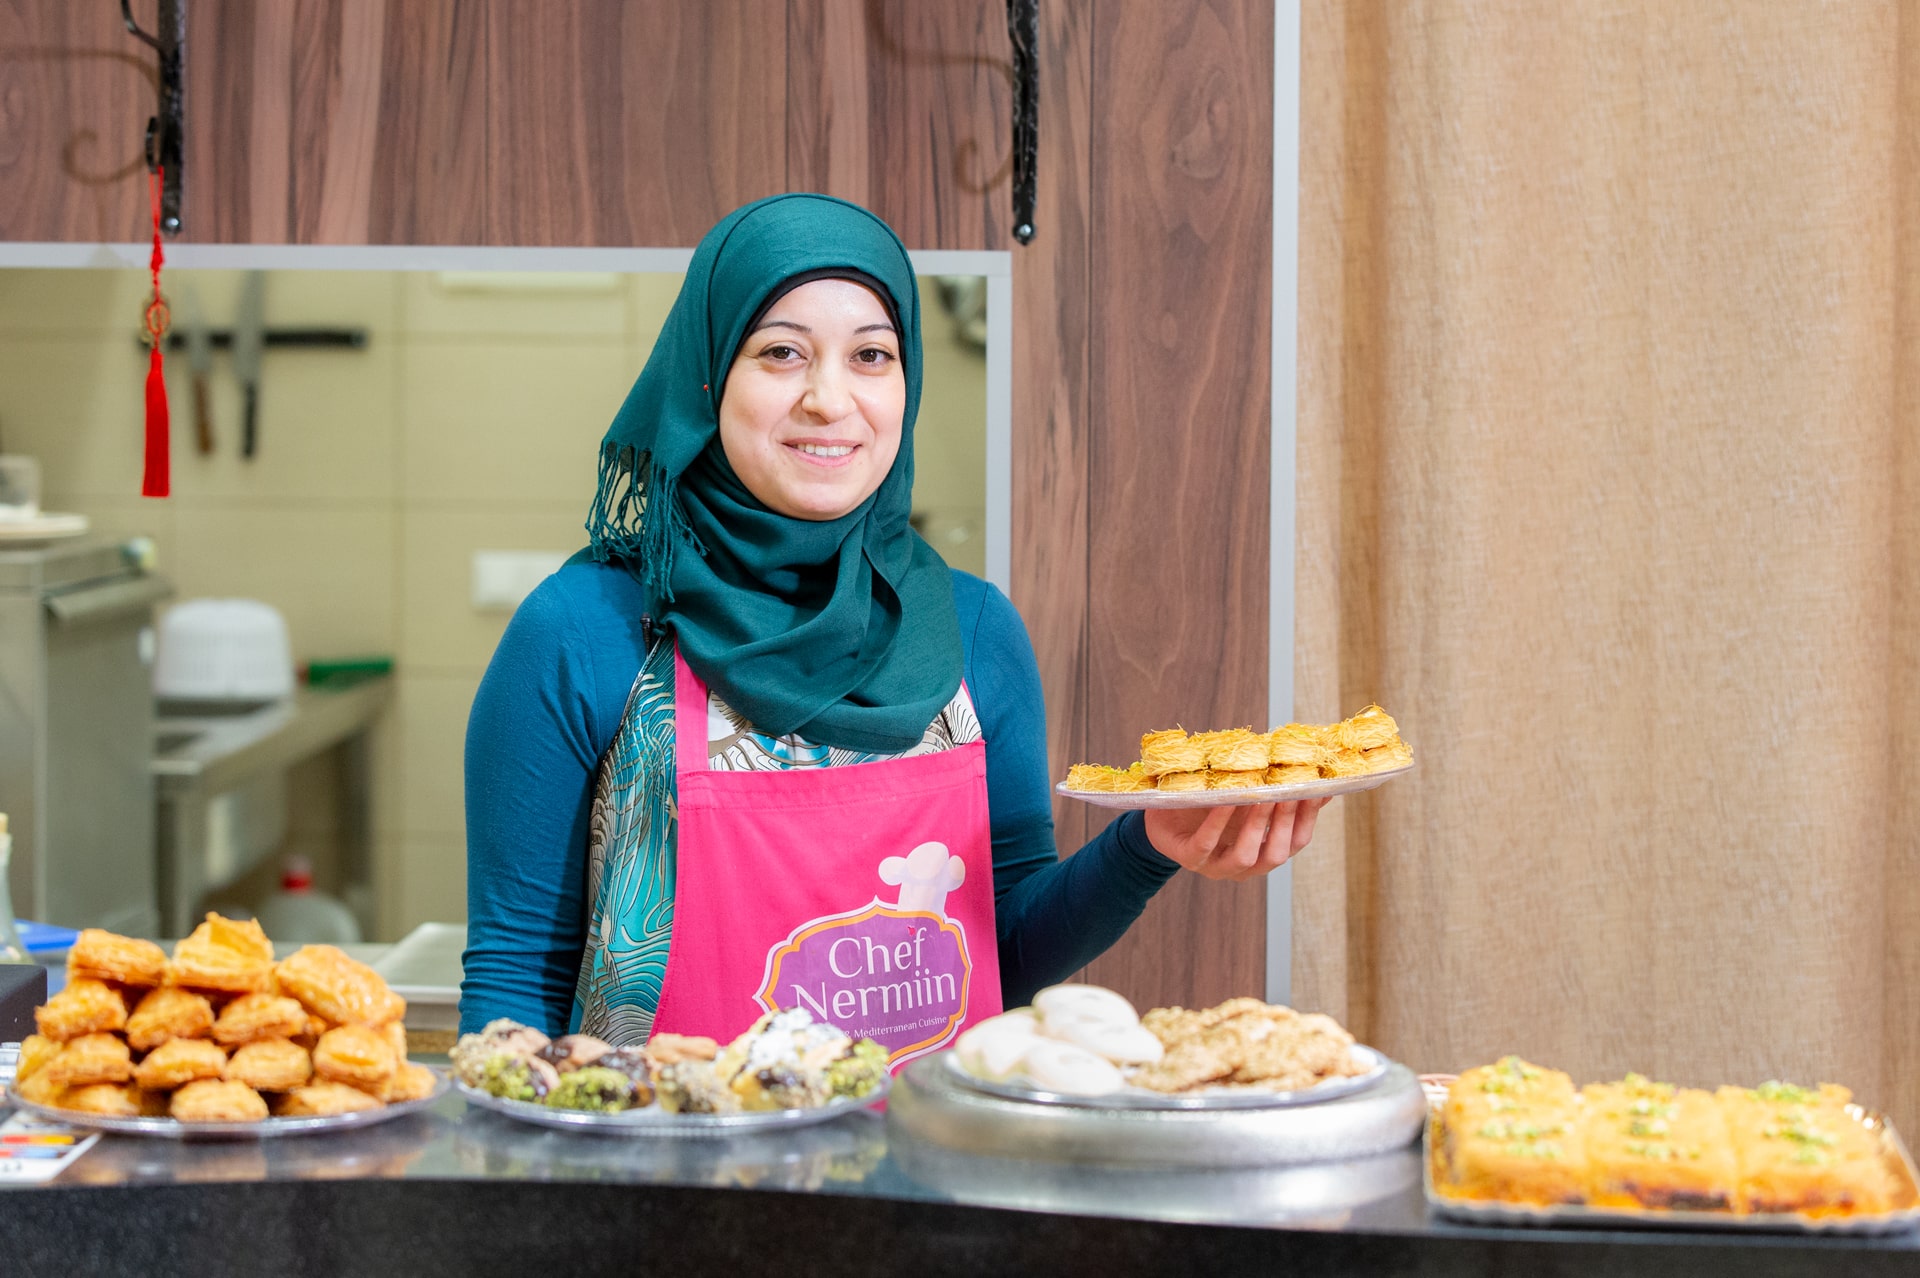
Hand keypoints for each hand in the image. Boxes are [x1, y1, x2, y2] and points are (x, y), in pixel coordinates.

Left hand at [1142, 798, 1329, 881]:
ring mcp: (1215, 866)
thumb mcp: (1245, 799)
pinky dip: (1218, 823)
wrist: (1164, 813)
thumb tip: (1320, 781)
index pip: (1295, 842)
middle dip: (1285, 822)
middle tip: (1290, 791)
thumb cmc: (1210, 804)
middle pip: (1275, 854)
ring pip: (1245, 857)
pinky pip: (1206, 844)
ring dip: (1256, 827)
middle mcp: (1243, 866)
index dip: (1308, 818)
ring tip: (1262, 797)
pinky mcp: (1188, 857)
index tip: (1316, 790)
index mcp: (1262, 852)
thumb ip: (1277, 794)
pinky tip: (1227, 802)